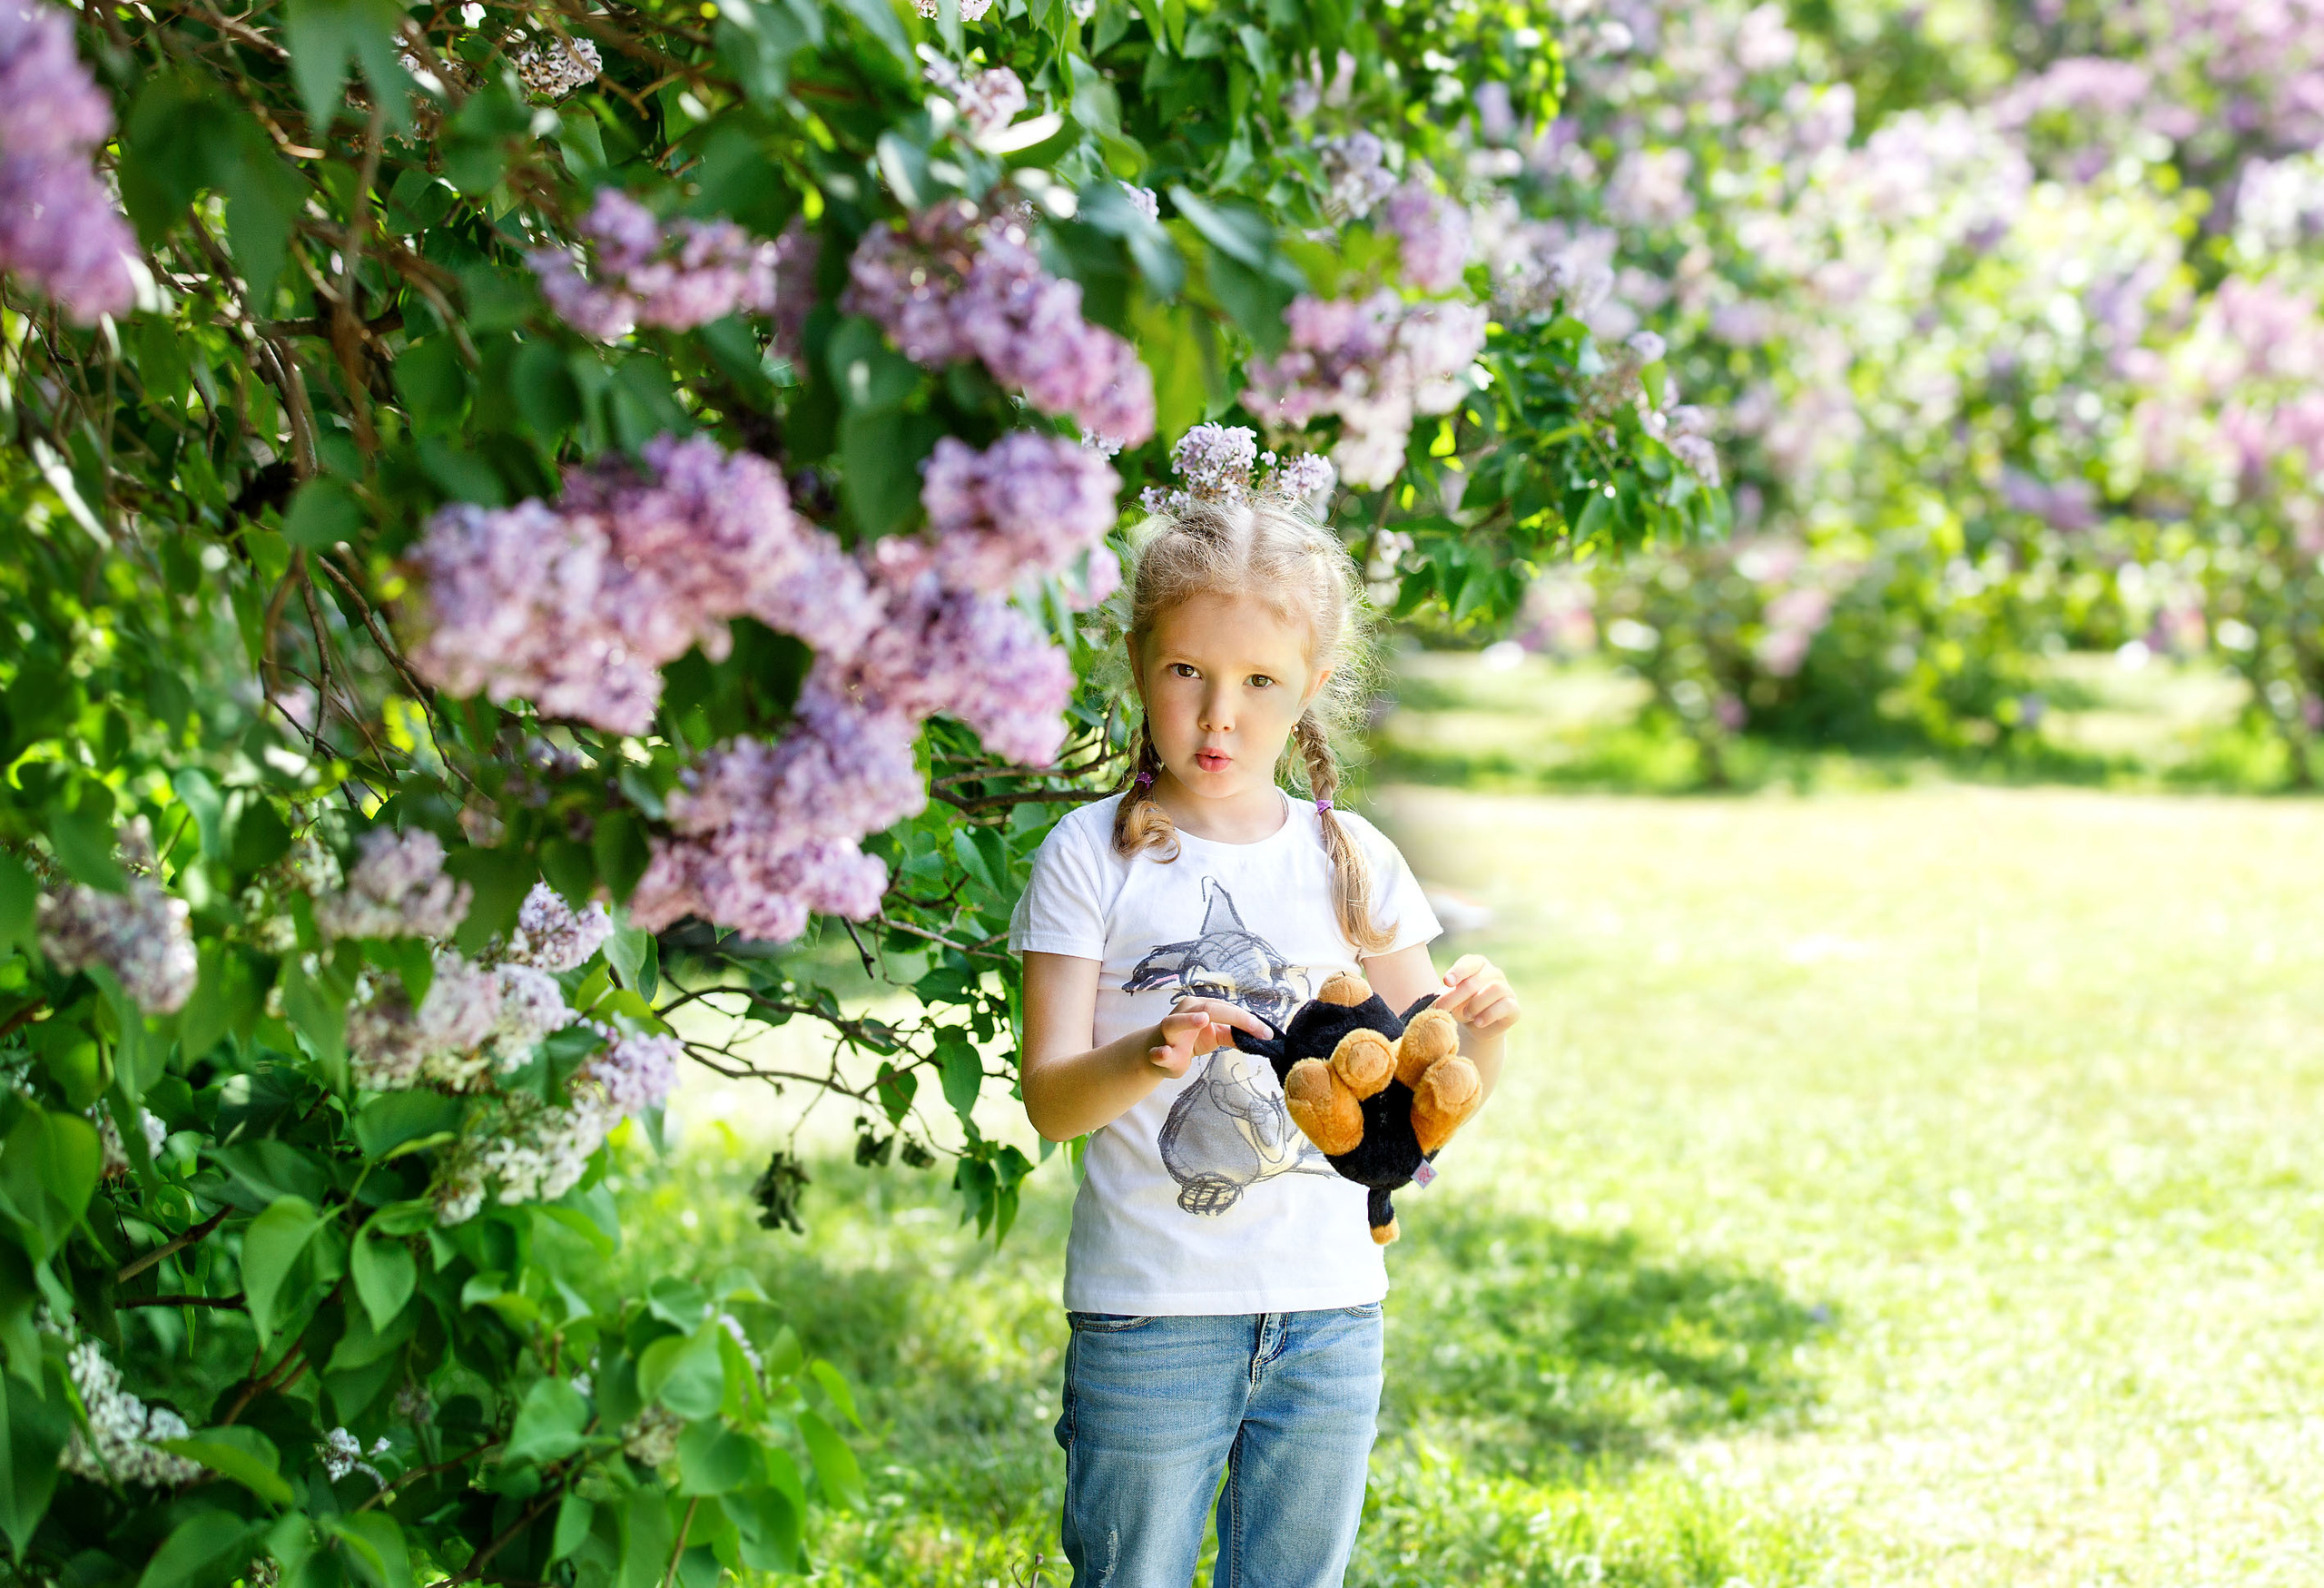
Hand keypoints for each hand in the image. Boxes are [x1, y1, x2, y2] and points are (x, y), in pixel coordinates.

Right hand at [1147, 997, 1271, 1078]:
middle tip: (1254, 1027)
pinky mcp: (1158, 1052)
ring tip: (1203, 1019)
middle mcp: (1182, 1013)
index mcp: (1198, 1006)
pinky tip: (1163, 1053)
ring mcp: (1168, 1032)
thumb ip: (1234, 1034)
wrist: (1157, 1054)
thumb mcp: (1215, 1035)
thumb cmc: (1188, 1040)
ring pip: (1176, 1023)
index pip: (1226, 1009)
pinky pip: (1158, 1052)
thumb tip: (1261, 1036)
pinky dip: (1160, 1053)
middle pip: (1208, 1008)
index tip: (1266, 1033)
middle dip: (1234, 1017)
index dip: (1247, 1020)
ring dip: (1189, 1020)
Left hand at [1433, 954, 1518, 1037]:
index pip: (1469, 963)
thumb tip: (1441, 998)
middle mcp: (1494, 973)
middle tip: (1442, 1008)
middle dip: (1456, 995)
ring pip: (1494, 989)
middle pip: (1476, 980)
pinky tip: (1478, 1022)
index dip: (1458, 971)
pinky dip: (1489, 1015)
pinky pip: (1505, 1006)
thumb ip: (1448, 995)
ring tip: (1466, 1015)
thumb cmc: (1461, 1006)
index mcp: (1477, 965)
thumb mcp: (1451, 999)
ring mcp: (1506, 989)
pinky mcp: (1514, 1007)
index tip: (1447, 981)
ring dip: (1475, 1004)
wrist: (1477, 1027)